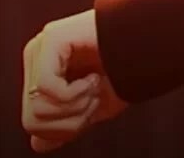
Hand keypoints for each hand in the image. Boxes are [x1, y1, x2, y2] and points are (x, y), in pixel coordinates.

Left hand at [21, 9, 128, 152]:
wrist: (152, 43)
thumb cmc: (126, 71)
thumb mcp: (94, 106)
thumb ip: (65, 123)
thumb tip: (37, 144)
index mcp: (42, 73)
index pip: (32, 123)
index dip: (65, 129)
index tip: (93, 108)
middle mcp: (36, 58)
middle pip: (31, 120)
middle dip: (70, 121)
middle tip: (96, 98)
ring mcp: (41, 47)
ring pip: (38, 107)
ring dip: (76, 105)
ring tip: (96, 84)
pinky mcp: (51, 38)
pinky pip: (46, 86)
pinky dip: (75, 92)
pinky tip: (94, 77)